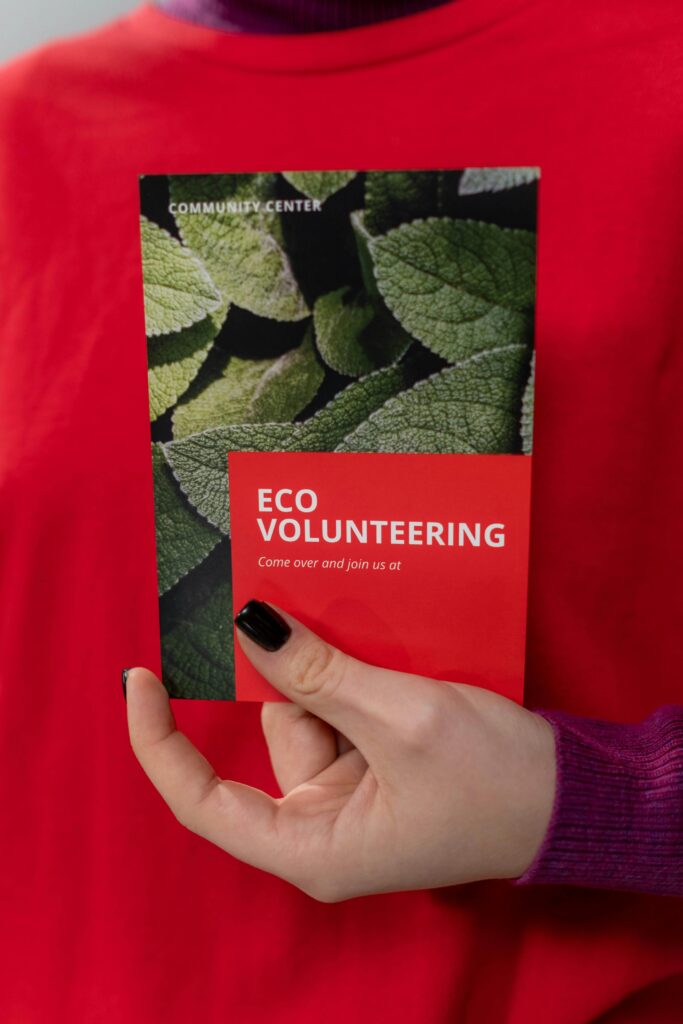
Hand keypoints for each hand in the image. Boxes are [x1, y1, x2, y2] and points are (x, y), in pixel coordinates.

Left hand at [125, 602, 555, 901]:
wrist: (574, 797)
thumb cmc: (492, 779)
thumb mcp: (400, 718)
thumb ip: (321, 673)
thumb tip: (250, 625)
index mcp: (313, 846)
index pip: (203, 802)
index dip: (159, 742)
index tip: (140, 677)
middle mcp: (322, 826)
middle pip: (270, 740)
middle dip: (283, 675)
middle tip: (273, 600)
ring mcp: (352, 795)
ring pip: (309, 715)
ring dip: (324, 667)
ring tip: (344, 614)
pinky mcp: (378, 768)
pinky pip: (342, 712)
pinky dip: (348, 675)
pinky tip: (364, 633)